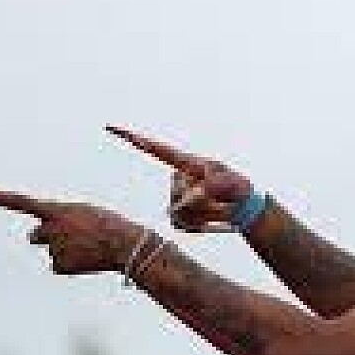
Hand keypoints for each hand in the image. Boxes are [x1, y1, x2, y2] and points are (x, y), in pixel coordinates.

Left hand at [0, 190, 142, 274]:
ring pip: (50, 251)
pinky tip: (87, 260)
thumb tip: (32, 237)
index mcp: (54, 209)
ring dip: (65, 250)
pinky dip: (71, 264)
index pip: (14, 201)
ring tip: (89, 247)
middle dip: (48, 237)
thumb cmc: (107, 223)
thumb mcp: (80, 211)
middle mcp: (48, 228)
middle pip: (35, 236)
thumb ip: (54, 217)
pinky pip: (58, 266)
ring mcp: (53, 249)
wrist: (127, 245)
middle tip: (77, 236)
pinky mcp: (60, 266)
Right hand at [106, 125, 253, 232]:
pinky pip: (181, 226)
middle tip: (224, 200)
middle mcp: (177, 179)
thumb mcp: (231, 183)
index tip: (112, 128)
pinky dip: (199, 227)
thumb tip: (186, 201)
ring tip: (221, 209)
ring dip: (205, 214)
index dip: (135, 140)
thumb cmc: (237, 188)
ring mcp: (175, 199)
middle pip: (177, 191)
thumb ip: (211, 187)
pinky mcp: (178, 218)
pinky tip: (212, 222)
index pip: (158, 150)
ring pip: (179, 211)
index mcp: (187, 163)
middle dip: (203, 200)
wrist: (242, 208)